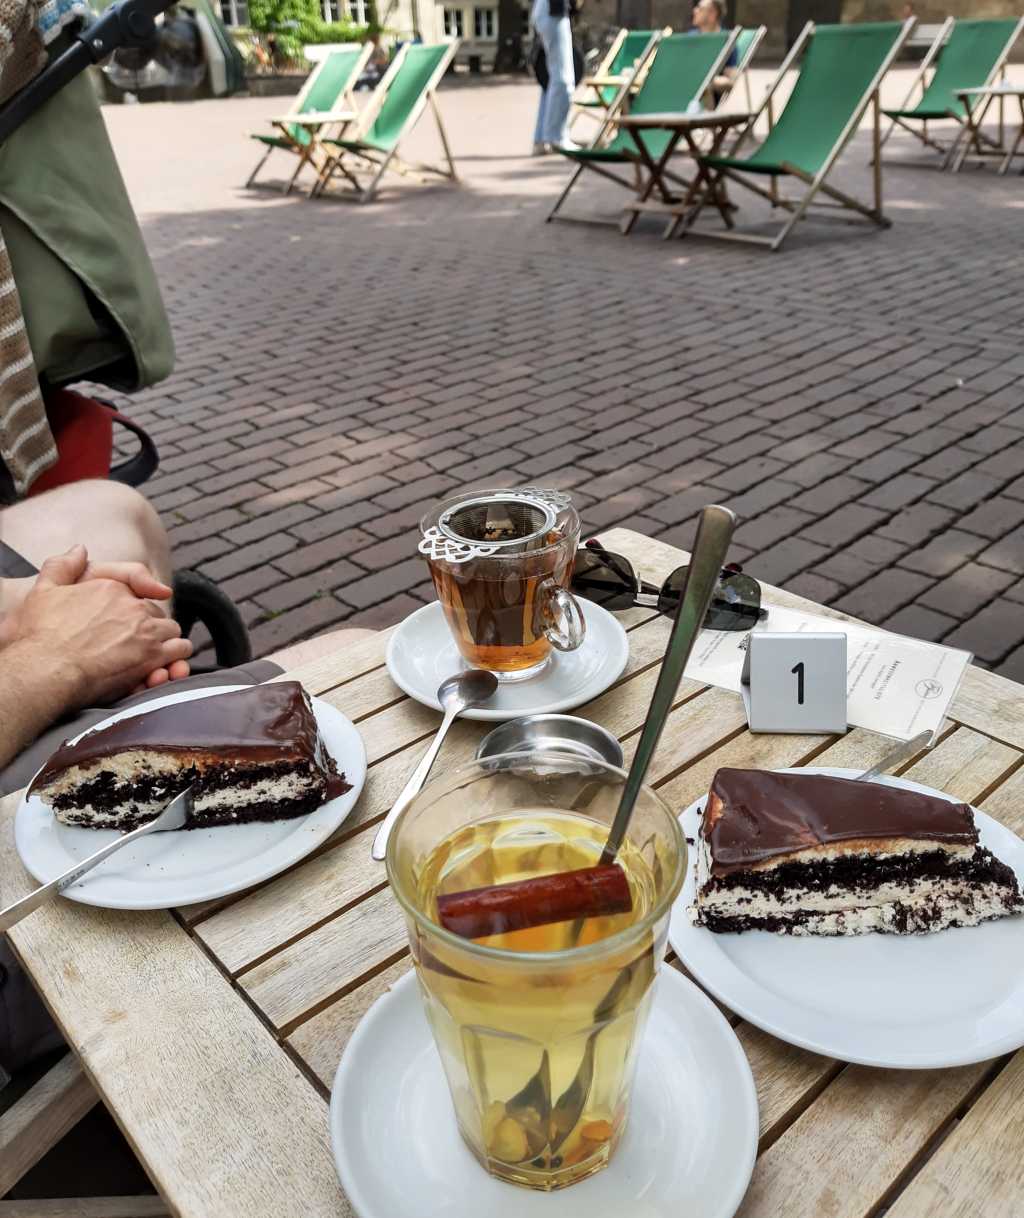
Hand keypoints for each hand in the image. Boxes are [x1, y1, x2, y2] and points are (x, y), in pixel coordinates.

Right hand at [0, 545, 192, 707]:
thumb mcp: (43, 591)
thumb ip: (63, 566)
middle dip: (151, 627)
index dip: (134, 609)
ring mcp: (146, 630)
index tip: (127, 622)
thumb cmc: (41, 635)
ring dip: (166, 642)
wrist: (46, 670)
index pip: (138, 593)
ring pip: (173, 631)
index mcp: (112, 588)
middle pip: (157, 613)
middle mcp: (133, 606)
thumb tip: (80, 549)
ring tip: (152, 656)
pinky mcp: (153, 656)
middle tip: (137, 644)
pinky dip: (174, 658)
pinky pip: (180, 650)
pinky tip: (160, 667)